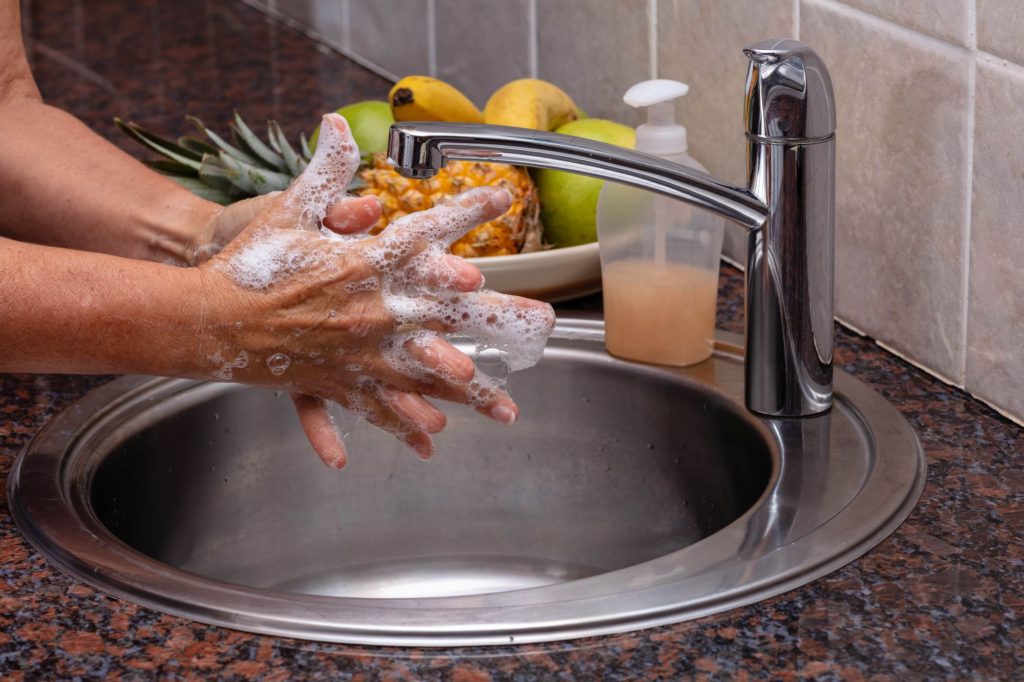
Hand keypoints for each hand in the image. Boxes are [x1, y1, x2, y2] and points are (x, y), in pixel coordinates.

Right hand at [196, 114, 554, 467]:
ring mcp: (360, 352)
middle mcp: (372, 309)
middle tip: (540, 327)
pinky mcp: (339, 382)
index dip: (467, 211)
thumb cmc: (248, 263)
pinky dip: (404, 426)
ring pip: (428, 375)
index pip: (425, 230)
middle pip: (449, 315)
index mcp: (364, 262)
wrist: (204, 319)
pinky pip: (380, 408)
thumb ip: (323, 172)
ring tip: (508, 409)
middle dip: (497, 319)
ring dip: (470, 393)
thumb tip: (338, 125)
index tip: (503, 199)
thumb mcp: (286, 209)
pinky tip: (431, 443)